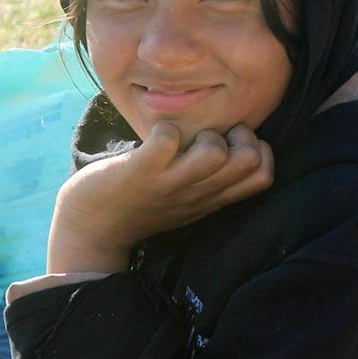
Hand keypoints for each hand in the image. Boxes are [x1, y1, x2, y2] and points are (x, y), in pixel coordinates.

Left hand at [46, 122, 272, 273]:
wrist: (92, 228)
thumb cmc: (142, 205)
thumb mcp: (187, 199)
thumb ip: (212, 178)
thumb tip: (236, 141)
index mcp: (211, 199)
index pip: (265, 176)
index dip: (260, 150)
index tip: (232, 143)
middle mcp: (197, 194)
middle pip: (249, 161)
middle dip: (238, 134)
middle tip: (210, 135)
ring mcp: (170, 184)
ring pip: (215, 152)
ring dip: (203, 133)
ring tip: (184, 139)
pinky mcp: (141, 172)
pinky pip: (167, 140)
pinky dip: (165, 129)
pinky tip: (155, 138)